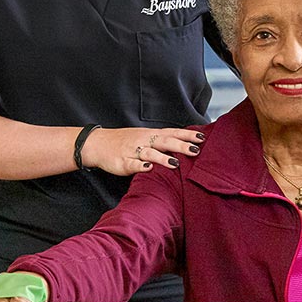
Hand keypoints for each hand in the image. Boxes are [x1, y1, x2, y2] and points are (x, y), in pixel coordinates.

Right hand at [81, 126, 204, 174]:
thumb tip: (186, 144)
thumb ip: (163, 141)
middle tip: (196, 150)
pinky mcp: (122, 162)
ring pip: (149, 153)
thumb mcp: (146, 137)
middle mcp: (144, 140)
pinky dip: (140, 165)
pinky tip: (148, 168)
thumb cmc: (126, 142)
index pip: (172, 133)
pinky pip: (132, 164)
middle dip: (180, 146)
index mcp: (151, 135)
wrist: (98, 144)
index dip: (187, 136)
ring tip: (175, 164)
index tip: (202, 138)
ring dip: (163, 158)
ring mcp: (132, 151)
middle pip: (164, 142)